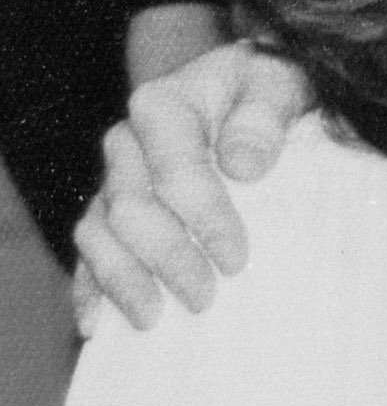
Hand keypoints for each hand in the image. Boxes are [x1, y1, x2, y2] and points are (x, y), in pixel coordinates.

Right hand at [70, 42, 312, 329]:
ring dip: (124, 280)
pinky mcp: (110, 206)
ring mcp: (113, 176)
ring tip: (154, 319)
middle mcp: (127, 142)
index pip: (177, 172)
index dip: (205, 220)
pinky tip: (97, 323)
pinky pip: (87, 248)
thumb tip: (244, 164)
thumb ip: (265, 114)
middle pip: (131, 211)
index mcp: (163, 106)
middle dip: (168, 259)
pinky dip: (89, 286)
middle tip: (205, 299)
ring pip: (99, 233)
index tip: (237, 260)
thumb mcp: (280, 82)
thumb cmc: (267, 86)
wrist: (246, 85)